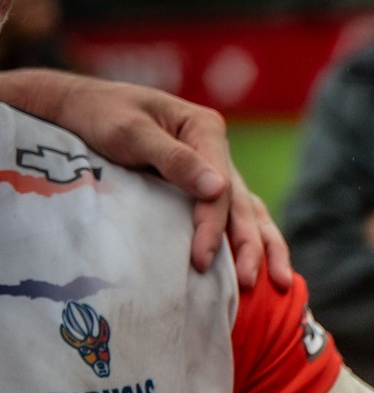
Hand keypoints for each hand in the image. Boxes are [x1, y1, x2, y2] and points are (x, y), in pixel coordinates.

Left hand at [0, 70, 290, 287]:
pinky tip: (263, 265)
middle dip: (250, 246)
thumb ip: (173, 159)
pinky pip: (237, 215)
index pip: (220, 187)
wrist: (74, 108)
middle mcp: (216, 149)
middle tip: (250, 284)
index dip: (214, 225)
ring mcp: (213, 168)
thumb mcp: (129, 132)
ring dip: (265, 248)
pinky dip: (252, 240)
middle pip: (242, 204)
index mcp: (204, 129)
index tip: (201, 258)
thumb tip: (219, 190)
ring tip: (281, 283)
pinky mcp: (203, 184)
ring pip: (250, 212)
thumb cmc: (97, 115)